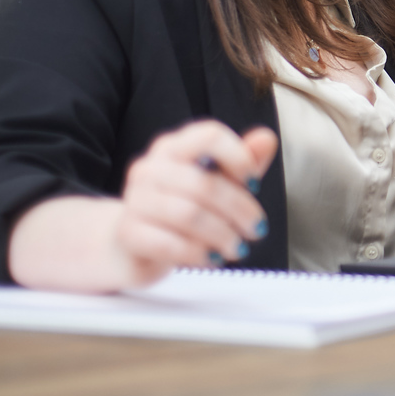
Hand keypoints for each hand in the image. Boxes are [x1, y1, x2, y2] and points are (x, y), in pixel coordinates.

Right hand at [112, 120, 274, 286]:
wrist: (135, 244)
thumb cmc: (184, 206)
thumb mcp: (219, 180)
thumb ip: (243, 161)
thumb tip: (266, 139)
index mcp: (173, 147)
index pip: (209, 136)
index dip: (239, 158)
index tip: (255, 183)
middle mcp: (150, 167)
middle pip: (204, 183)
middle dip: (239, 209)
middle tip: (257, 228)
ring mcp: (135, 199)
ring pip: (188, 215)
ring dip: (222, 235)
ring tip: (238, 248)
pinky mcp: (127, 233)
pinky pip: (169, 244)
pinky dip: (198, 254)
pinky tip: (213, 259)